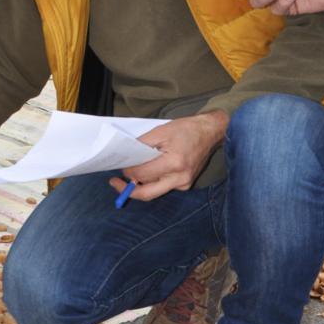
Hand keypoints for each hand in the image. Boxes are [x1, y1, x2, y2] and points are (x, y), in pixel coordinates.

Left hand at [109, 111, 228, 202]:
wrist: (209, 132)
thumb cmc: (185, 130)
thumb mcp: (159, 131)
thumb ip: (141, 145)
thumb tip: (126, 157)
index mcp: (174, 163)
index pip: (142, 174)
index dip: (128, 171)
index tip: (120, 166)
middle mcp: (180, 178)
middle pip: (147, 193)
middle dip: (128, 190)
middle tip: (114, 182)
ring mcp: (184, 184)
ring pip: (154, 192)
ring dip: (139, 186)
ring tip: (127, 178)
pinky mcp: (185, 185)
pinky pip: (163, 188)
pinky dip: (151, 182)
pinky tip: (145, 174)